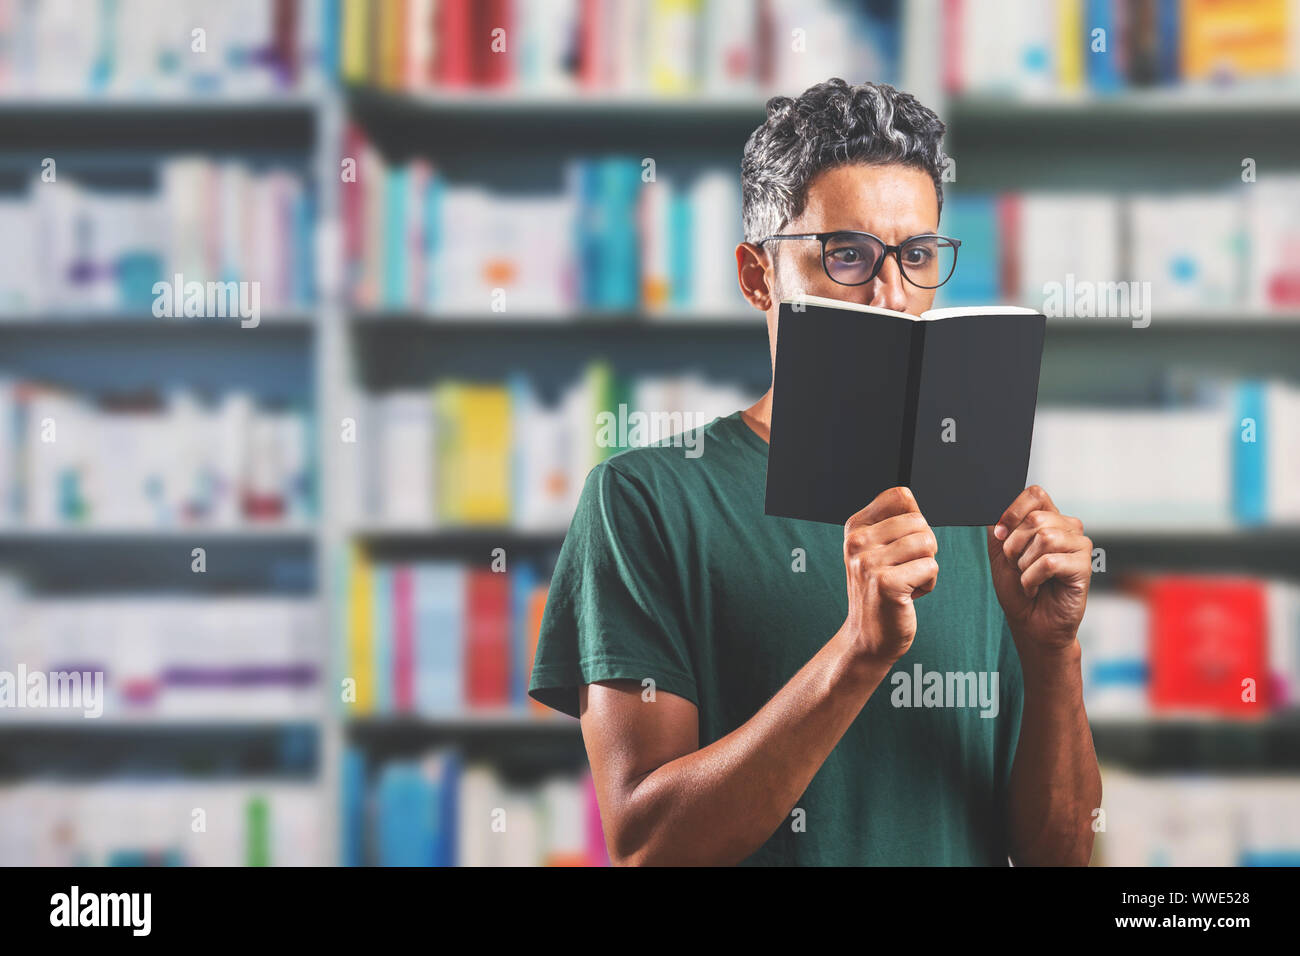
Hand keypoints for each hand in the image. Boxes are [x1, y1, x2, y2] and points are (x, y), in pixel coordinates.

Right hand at [842, 486, 938, 664]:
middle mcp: (857, 541)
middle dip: (925, 548)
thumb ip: (892, 522)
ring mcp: (869, 562)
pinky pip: (930, 568)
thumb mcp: (876, 550)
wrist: (867, 637)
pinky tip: (908, 596)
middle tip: (905, 570)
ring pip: (928, 543)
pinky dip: (928, 584)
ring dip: (927, 567)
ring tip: (907, 582)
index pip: (901, 495)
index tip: (901, 546)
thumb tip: (909, 495)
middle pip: (920, 521)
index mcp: (855, 527)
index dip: (915, 520)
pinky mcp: (886, 583)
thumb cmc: (881, 590)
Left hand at [986, 485, 1091, 648]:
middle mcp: (1068, 528)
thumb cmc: (1018, 588)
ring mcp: (1079, 546)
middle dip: (1014, 546)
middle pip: (1036, 518)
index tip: (1000, 534)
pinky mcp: (1084, 566)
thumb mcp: (1000, 553)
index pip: (1036, 494)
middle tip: (1017, 566)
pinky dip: (1033, 578)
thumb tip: (994, 508)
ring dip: (1024, 564)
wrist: (1030, 622)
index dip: (1013, 511)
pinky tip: (1035, 587)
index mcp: (1049, 519)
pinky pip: (1050, 562)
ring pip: (1044, 538)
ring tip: (1028, 577)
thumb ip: (999, 528)